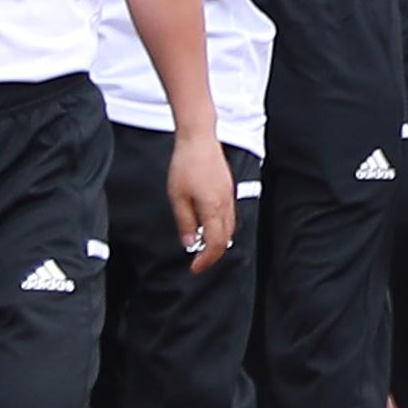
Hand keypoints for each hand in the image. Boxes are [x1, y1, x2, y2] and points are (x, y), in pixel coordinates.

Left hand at [170, 140, 238, 268]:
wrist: (199, 140)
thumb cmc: (186, 165)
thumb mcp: (177, 197)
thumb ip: (185, 222)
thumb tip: (189, 243)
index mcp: (213, 209)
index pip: (214, 244)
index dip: (205, 260)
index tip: (194, 268)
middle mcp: (226, 205)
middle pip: (226, 240)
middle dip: (213, 255)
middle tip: (198, 262)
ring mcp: (229, 197)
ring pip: (230, 229)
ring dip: (218, 242)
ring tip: (201, 247)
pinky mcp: (228, 190)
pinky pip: (229, 217)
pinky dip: (221, 229)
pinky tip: (207, 227)